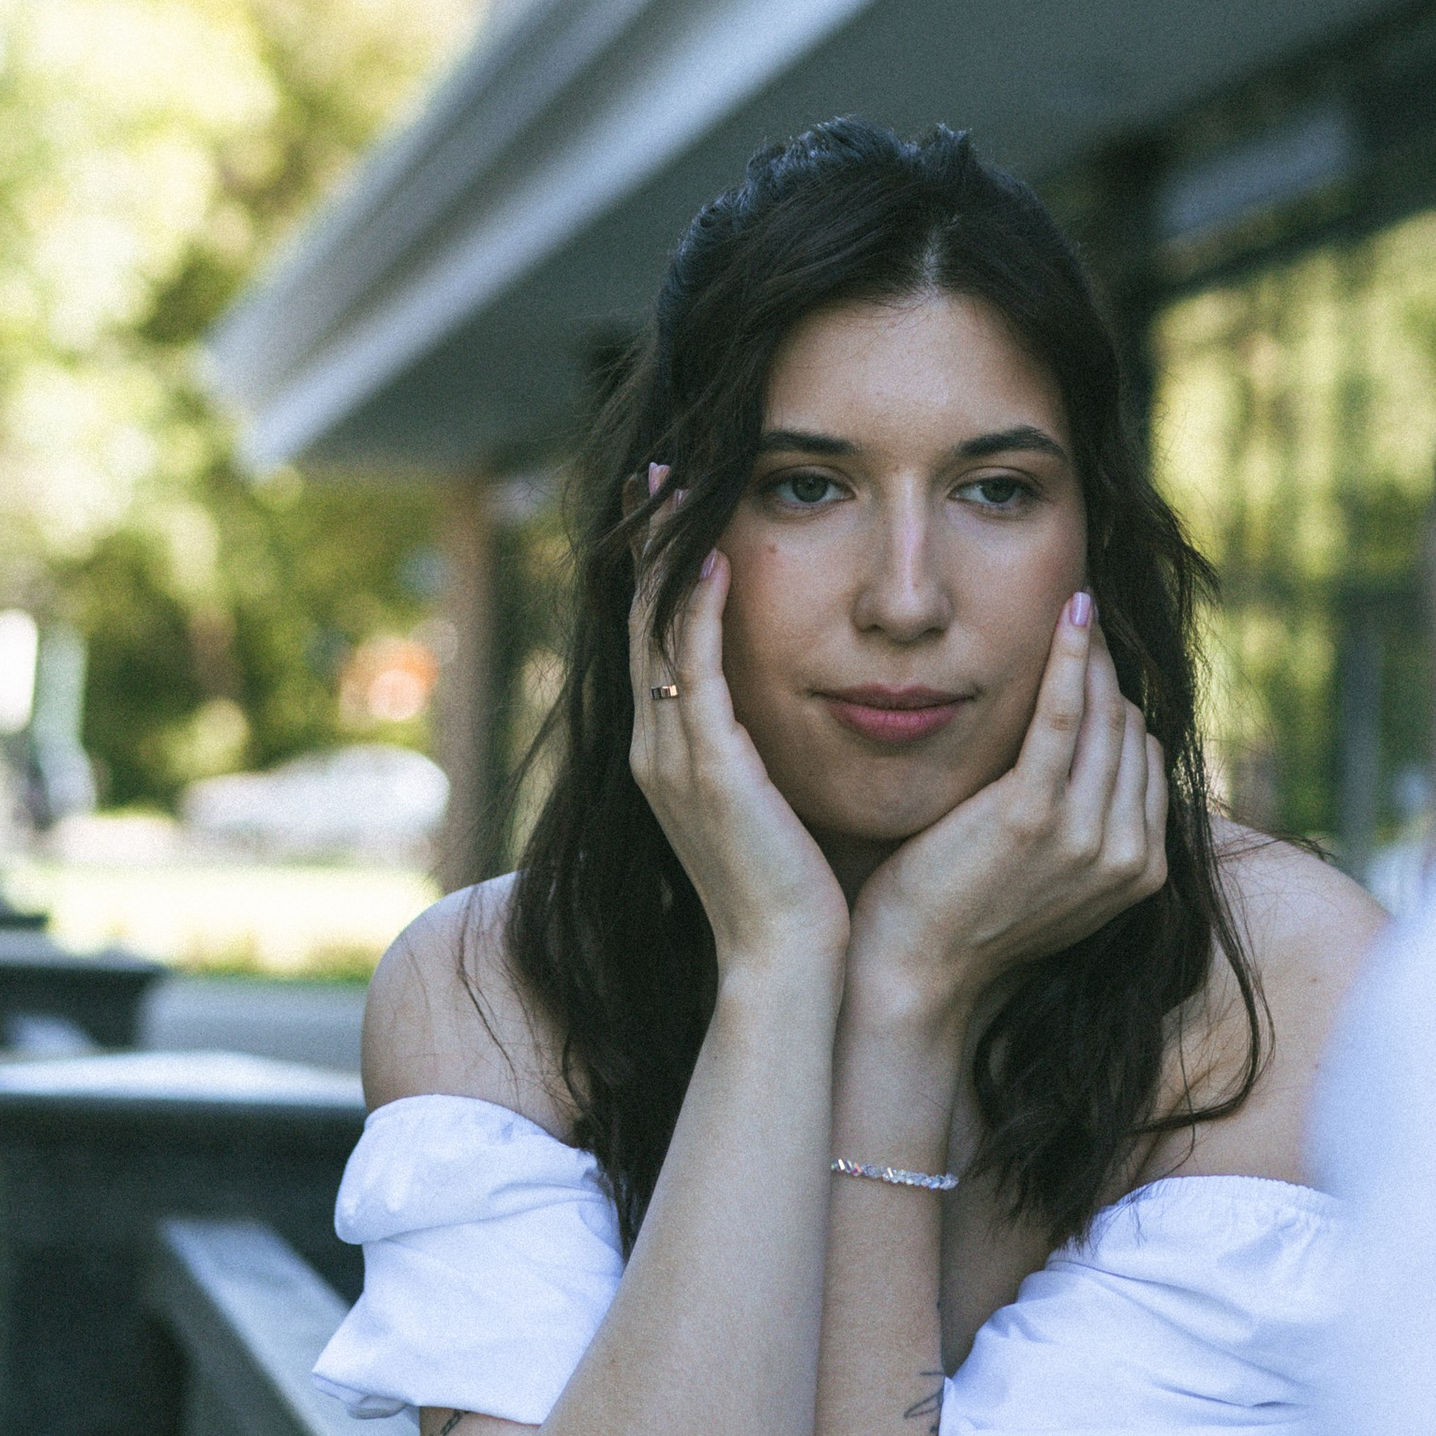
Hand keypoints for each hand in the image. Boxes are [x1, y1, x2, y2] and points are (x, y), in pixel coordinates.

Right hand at [630, 529, 849, 983]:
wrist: (788, 967)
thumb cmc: (794, 895)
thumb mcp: (767, 807)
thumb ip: (758, 755)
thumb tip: (783, 711)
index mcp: (668, 757)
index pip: (655, 641)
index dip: (659, 571)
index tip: (670, 507)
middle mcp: (656, 750)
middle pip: (641, 620)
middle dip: (647, 543)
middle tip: (657, 468)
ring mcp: (673, 759)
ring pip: (658, 632)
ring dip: (666, 555)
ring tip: (675, 487)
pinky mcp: (706, 769)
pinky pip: (694, 670)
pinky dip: (698, 610)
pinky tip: (713, 558)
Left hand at [846, 592, 1168, 1031]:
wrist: (915, 971)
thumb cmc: (969, 915)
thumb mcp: (1052, 876)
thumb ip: (1086, 826)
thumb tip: (1096, 760)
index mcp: (1142, 871)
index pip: (1145, 756)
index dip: (1115, 704)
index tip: (1089, 658)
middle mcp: (1129, 855)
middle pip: (1129, 730)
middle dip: (1106, 671)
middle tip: (1079, 616)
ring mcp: (1084, 836)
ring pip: (1103, 716)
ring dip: (1090, 655)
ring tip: (1070, 608)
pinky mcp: (1032, 814)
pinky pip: (1062, 717)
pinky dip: (1069, 660)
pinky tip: (1068, 617)